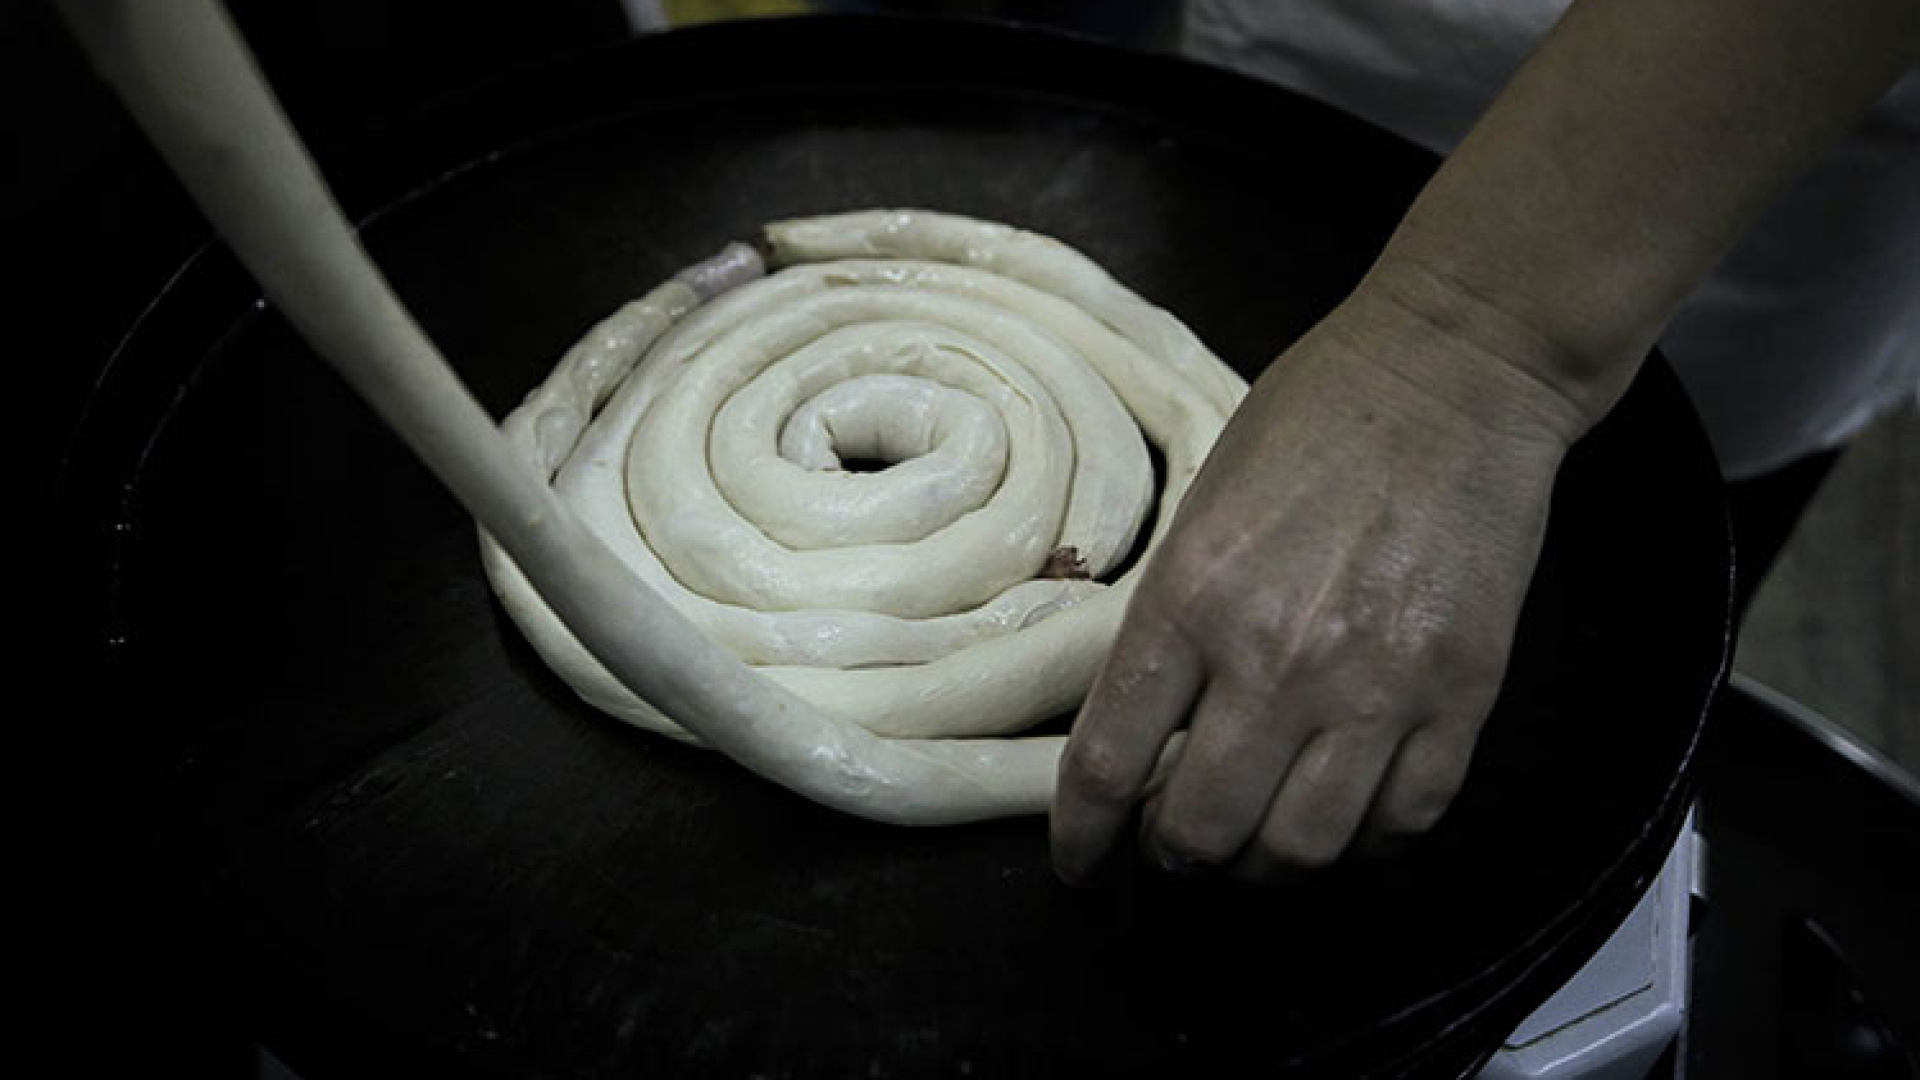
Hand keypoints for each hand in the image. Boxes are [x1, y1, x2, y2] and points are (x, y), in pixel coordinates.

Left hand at [1050, 281, 1591, 883]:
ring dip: (1266, 866)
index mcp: (1191, 599)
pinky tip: (1348, 816)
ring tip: (1259, 838)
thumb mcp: (1199, 510)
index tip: (1080, 862)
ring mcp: (1379, 684)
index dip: (1082, 837)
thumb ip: (1169, 625)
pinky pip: (1406, 822)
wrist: (1454, 375)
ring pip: (1302, 850)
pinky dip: (1366, 842)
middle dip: (1174, 857)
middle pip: (1201, 832)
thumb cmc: (1315, 423)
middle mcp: (1278, 658)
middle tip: (1177, 841)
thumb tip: (1147, 734)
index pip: (1108, 764)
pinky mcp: (1464, 692)